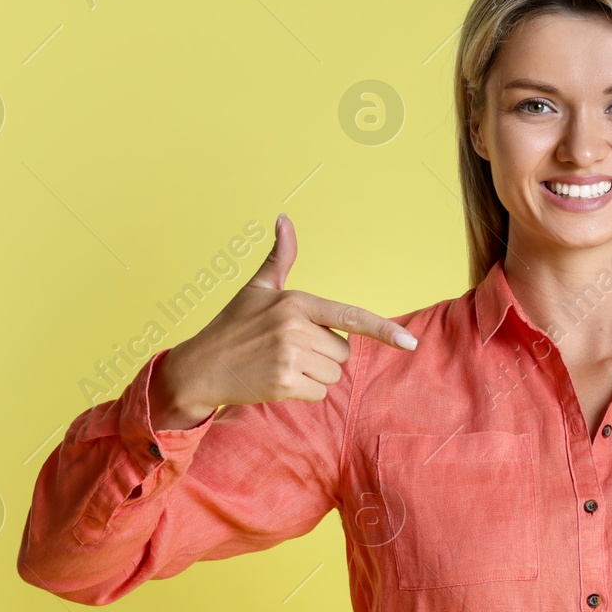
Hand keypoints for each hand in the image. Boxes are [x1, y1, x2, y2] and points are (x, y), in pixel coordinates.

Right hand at [150, 213, 416, 428]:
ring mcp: (290, 357)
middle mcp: (295, 328)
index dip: (385, 330)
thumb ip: (280, 257)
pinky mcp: (284, 384)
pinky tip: (278, 381)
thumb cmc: (233, 326)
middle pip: (343, 352)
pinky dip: (304, 392)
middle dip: (323, 354)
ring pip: (333, 375)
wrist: (200, 367)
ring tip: (281, 364)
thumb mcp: (257, 288)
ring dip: (314, 375)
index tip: (411, 343)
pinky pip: (319, 394)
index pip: (351, 316)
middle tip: (288, 349)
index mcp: (296, 302)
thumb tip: (284, 218)